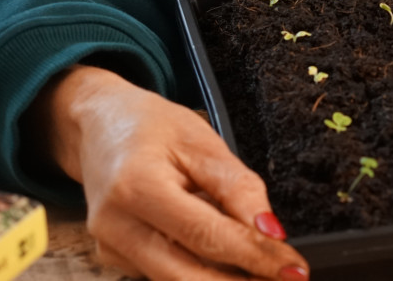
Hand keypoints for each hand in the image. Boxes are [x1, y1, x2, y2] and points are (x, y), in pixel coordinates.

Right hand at [31, 65, 307, 280]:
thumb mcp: (201, 141)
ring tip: (264, 270)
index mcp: (137, 187)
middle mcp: (116, 226)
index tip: (292, 270)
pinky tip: (226, 258)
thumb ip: (238, 187)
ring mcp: (111, 247)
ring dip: (223, 280)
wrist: (100, 126)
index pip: (205, 236)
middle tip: (286, 279)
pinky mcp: (114, 259)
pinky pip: (165, 274)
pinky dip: (200, 270)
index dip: (254, 257)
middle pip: (187, 276)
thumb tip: (271, 231)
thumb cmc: (151, 127)